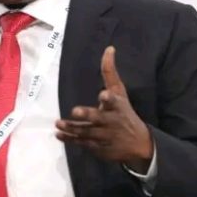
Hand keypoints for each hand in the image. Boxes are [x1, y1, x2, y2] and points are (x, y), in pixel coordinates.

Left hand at [55, 46, 153, 170]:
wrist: (138, 144)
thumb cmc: (125, 112)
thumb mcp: (120, 92)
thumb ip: (110, 72)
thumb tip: (109, 48)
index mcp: (117, 107)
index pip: (114, 102)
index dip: (109, 99)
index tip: (103, 95)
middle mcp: (111, 121)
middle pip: (99, 118)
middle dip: (88, 115)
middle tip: (75, 111)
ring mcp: (105, 136)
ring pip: (87, 132)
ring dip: (72, 128)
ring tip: (59, 123)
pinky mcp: (98, 147)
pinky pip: (82, 143)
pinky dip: (70, 140)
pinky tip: (58, 134)